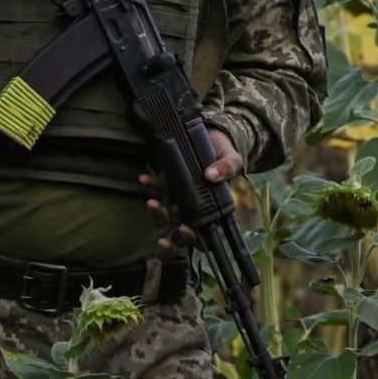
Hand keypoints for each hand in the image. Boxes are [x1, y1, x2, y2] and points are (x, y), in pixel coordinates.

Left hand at [139, 128, 242, 258]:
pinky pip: (156, 192)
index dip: (193, 239)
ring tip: (152, 203)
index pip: (204, 237)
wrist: (210, 135)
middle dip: (169, 243)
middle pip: (179, 236)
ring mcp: (177, 200)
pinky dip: (150, 188)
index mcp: (213, 212)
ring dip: (157, 214)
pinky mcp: (166, 186)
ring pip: (164, 218)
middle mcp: (193, 211)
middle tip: (163, 240)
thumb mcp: (232, 158)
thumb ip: (227, 167)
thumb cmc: (224, 153)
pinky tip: (145, 179)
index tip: (185, 230)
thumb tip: (211, 175)